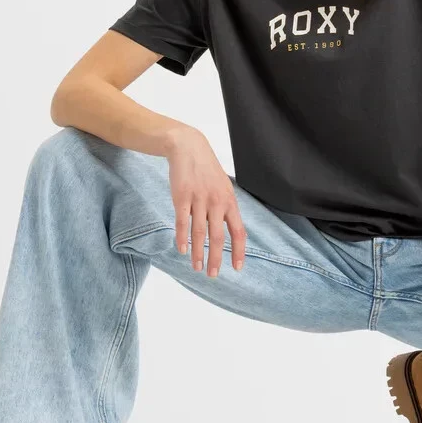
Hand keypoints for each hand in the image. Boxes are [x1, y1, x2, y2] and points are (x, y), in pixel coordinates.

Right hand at [165, 128, 246, 276]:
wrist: (189, 148)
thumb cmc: (207, 171)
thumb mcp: (223, 188)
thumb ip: (226, 209)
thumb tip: (229, 232)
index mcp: (229, 202)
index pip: (238, 231)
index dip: (239, 251)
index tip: (237, 268)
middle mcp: (217, 202)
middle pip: (218, 236)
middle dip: (216, 258)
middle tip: (213, 275)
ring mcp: (199, 199)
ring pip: (199, 232)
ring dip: (198, 253)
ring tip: (197, 268)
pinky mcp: (182, 196)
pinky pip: (182, 221)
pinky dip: (182, 237)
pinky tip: (182, 250)